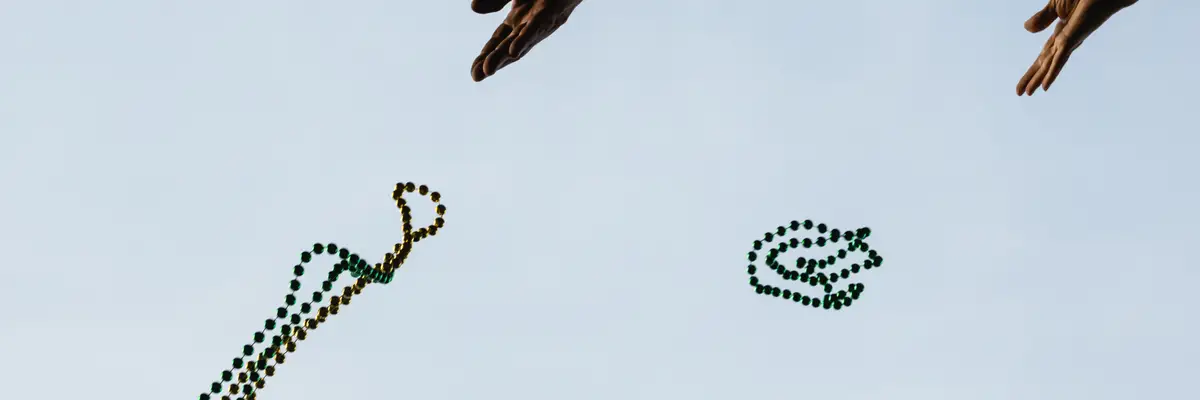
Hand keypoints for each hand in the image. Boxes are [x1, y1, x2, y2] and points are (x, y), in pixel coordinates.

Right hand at [470, 0, 582, 81]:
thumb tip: (474, 9)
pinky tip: (513, 52)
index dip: (484, 56)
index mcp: (518, 18)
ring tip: (488, 70)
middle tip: (475, 78)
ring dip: (504, 57)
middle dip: (492, 62)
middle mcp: (529, 24)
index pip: (497, 41)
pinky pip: (536, 28)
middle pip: (506, 47)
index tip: (473, 73)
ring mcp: (541, 19)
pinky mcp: (551, 11)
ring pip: (520, 42)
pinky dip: (524, 40)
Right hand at [1016, 0, 1137, 95]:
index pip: (1044, 55)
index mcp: (1063, 33)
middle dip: (1032, 78)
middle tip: (1020, 94)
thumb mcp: (1056, 4)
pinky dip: (1052, 73)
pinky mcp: (1074, 36)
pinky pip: (1060, 58)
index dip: (1033, 68)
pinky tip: (1044, 87)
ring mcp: (1071, 39)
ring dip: (1038, 80)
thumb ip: (1042, 17)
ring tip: (1027, 94)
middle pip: (1045, 63)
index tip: (1026, 80)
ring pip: (1050, 64)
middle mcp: (1067, 40)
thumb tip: (1027, 29)